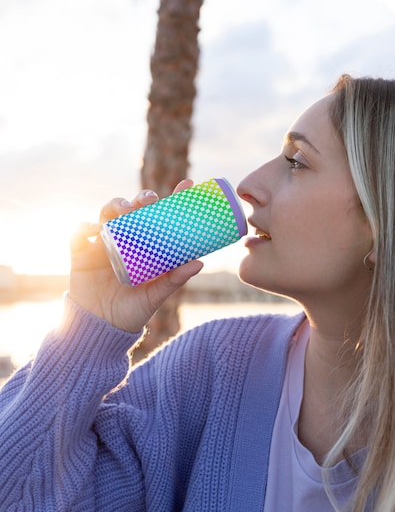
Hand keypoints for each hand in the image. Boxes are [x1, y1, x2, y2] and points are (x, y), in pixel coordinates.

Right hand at [68, 179, 203, 332]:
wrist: (102, 327)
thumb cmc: (133, 310)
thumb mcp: (156, 295)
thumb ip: (174, 280)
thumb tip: (199, 262)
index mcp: (145, 245)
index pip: (160, 216)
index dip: (173, 198)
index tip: (188, 185)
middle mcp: (125, 239)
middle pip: (133, 209)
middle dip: (141, 198)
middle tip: (150, 201)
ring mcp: (102, 243)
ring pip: (106, 214)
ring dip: (114, 205)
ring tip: (123, 211)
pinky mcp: (81, 253)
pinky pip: (78, 234)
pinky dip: (82, 228)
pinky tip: (91, 230)